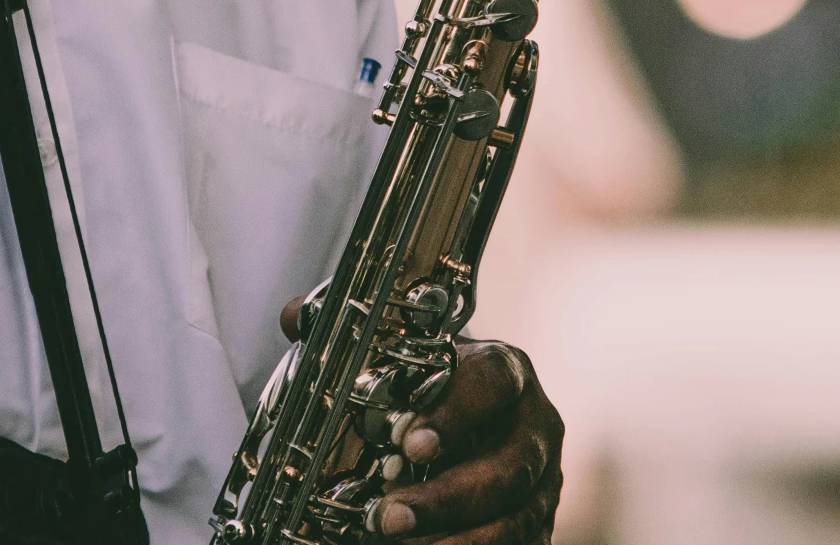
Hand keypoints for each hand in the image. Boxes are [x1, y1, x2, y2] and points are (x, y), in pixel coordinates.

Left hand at [275, 300, 562, 542]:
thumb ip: (354, 338)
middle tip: (388, 515)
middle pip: (507, 467)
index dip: (455, 413)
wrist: (474, 421)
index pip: (492, 383)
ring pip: (514, 517)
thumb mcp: (404, 357)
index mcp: (506, 370)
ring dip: (456, 539)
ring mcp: (544, 480)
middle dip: (446, 497)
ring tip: (396, 543)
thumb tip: (295, 318)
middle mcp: (536, 425)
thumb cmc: (433, 387)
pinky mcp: (540, 522)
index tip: (409, 443)